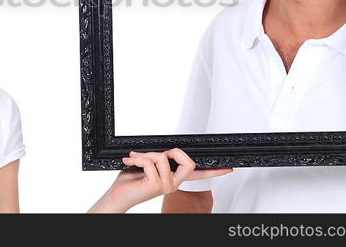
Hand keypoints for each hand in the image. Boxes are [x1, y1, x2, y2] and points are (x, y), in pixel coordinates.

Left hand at [88, 148, 232, 212]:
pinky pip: (151, 161)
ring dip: (145, 155)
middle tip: (151, 155)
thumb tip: (165, 150)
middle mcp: (173, 184)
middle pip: (188, 161)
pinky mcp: (156, 185)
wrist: (118, 194)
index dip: (214, 171)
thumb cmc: (131, 180)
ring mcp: (166, 186)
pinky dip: (138, 158)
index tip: (228, 168)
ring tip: (134, 160)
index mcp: (174, 179)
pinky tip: (130, 163)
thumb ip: (160, 158)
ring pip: (163, 157)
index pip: (199, 174)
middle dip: (171, 151)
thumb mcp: (149, 164)